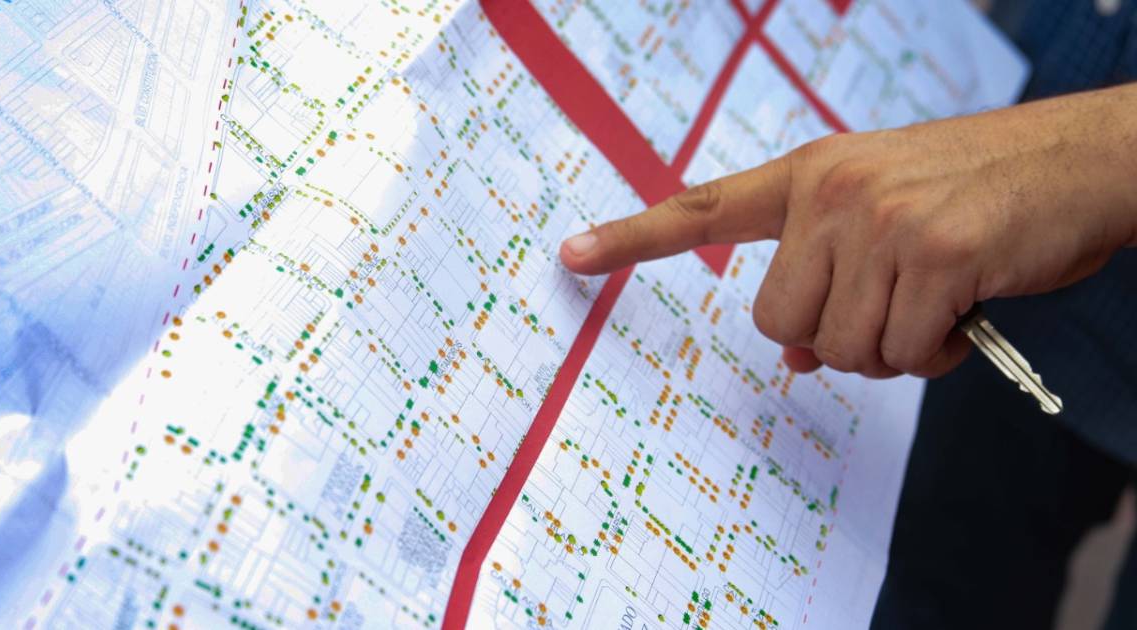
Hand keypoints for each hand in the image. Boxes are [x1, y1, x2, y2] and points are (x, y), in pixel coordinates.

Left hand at [560, 84, 1136, 377]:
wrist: (1080, 159)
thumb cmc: (976, 196)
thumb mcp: (885, 223)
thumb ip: (828, 278)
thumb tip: (793, 360)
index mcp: (810, 174)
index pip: (704, 207)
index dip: (632, 238)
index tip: (570, 254)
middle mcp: (832, 191)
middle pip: (778, 324)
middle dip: (832, 342)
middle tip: (890, 317)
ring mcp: (880, 219)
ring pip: (841, 349)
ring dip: (892, 353)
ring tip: (937, 308)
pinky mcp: (933, 254)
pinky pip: (903, 353)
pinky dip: (937, 355)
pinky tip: (966, 314)